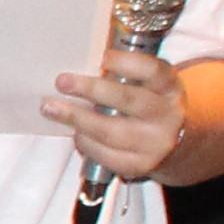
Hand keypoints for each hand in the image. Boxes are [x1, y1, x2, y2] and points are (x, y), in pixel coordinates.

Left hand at [47, 44, 185, 179]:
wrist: (172, 144)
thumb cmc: (147, 103)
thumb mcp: (147, 84)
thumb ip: (123, 73)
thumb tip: (80, 63)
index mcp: (169, 88)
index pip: (153, 71)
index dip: (128, 63)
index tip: (103, 58)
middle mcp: (166, 115)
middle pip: (127, 100)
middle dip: (91, 89)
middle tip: (62, 81)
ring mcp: (155, 143)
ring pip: (111, 131)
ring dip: (77, 118)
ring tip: (50, 107)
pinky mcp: (139, 165)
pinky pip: (105, 155)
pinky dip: (85, 142)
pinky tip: (75, 132)